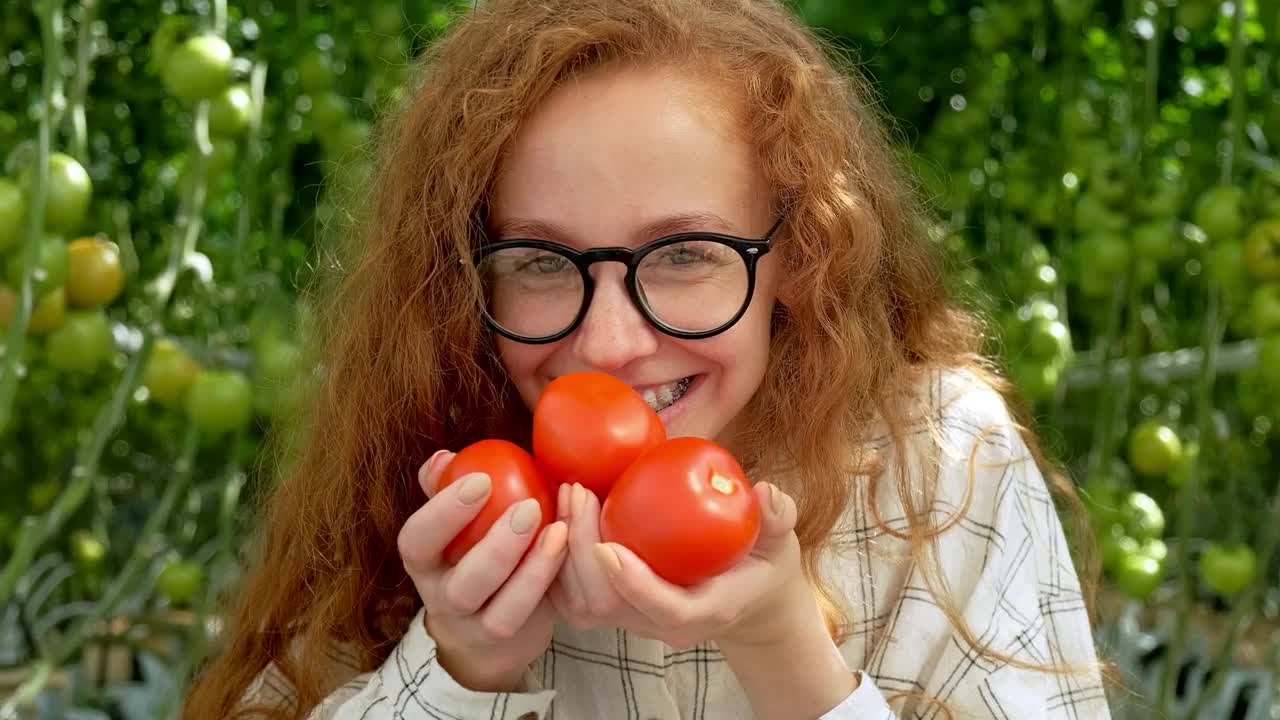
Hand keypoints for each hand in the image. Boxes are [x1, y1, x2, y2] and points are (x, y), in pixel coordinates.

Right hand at [397, 450, 568, 691]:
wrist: (484, 620)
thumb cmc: (472, 548)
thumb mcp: (457, 520)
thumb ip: (447, 486)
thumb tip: (444, 458)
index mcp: (423, 559)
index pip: (417, 539)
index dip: (444, 512)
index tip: (481, 480)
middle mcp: (440, 596)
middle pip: (460, 583)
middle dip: (495, 545)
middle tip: (529, 506)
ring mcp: (472, 624)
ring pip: (496, 608)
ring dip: (528, 567)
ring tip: (557, 528)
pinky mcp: (504, 637)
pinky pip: (523, 615)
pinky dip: (543, 581)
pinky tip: (562, 547)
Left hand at [548, 480, 814, 650]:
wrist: (748, 597)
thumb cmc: (761, 563)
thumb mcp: (780, 540)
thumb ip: (778, 518)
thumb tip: (765, 493)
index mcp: (706, 610)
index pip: (666, 608)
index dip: (634, 583)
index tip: (608, 545)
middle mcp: (663, 623)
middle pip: (609, 604)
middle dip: (583, 549)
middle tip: (579, 490)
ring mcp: (635, 619)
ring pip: (582, 604)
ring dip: (564, 552)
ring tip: (568, 493)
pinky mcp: (615, 608)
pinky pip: (573, 596)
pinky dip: (556, 559)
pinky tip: (559, 512)